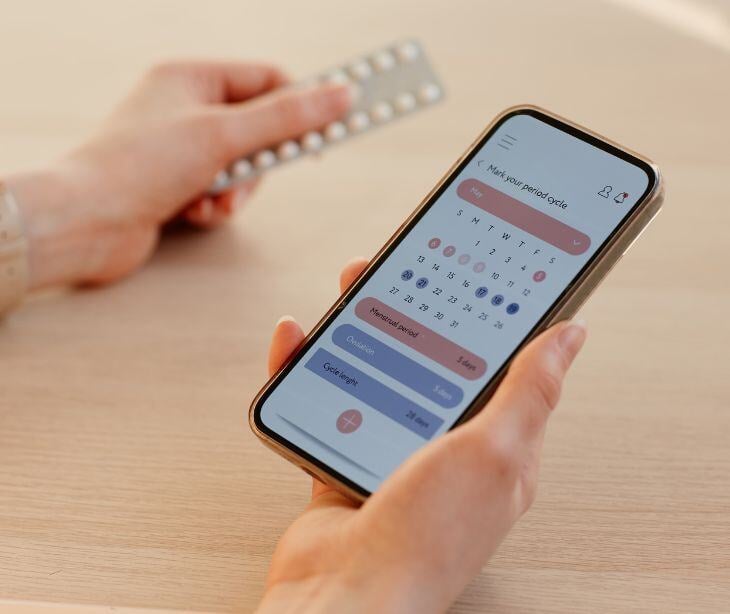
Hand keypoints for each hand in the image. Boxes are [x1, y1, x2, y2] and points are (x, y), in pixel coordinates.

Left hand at [7, 61, 351, 288]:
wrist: (85, 222)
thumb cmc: (138, 165)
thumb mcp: (223, 134)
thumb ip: (287, 117)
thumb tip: (340, 96)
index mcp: (191, 77)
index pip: (268, 80)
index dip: (302, 104)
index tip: (332, 126)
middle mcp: (186, 108)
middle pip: (259, 129)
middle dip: (258, 163)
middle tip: (250, 176)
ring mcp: (181, 148)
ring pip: (242, 167)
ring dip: (236, 191)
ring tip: (212, 202)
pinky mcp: (177, 184)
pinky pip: (220, 192)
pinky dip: (215, 206)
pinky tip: (193, 212)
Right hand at [256, 258, 586, 613]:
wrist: (344, 597)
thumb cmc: (426, 538)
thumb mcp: (494, 452)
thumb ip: (529, 391)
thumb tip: (570, 337)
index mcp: (495, 445)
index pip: (499, 365)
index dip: (488, 315)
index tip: (472, 272)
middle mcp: (446, 447)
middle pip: (429, 359)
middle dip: (413, 310)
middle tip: (396, 271)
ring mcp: (393, 452)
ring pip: (377, 372)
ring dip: (360, 330)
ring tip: (349, 291)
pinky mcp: (346, 458)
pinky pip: (330, 400)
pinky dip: (309, 369)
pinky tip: (298, 341)